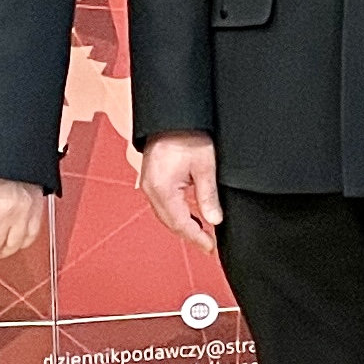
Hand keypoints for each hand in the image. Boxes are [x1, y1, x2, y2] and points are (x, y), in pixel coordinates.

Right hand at [141, 130, 223, 252]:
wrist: (172, 116)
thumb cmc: (187, 134)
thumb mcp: (205, 166)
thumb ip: (208, 196)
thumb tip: (214, 220)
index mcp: (162, 189)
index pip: (180, 224)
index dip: (197, 238)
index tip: (210, 248)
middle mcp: (151, 189)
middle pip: (170, 222)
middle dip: (189, 235)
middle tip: (208, 245)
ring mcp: (149, 184)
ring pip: (165, 215)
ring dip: (182, 225)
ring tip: (202, 233)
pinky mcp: (151, 179)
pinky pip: (162, 204)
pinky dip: (175, 213)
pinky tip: (189, 215)